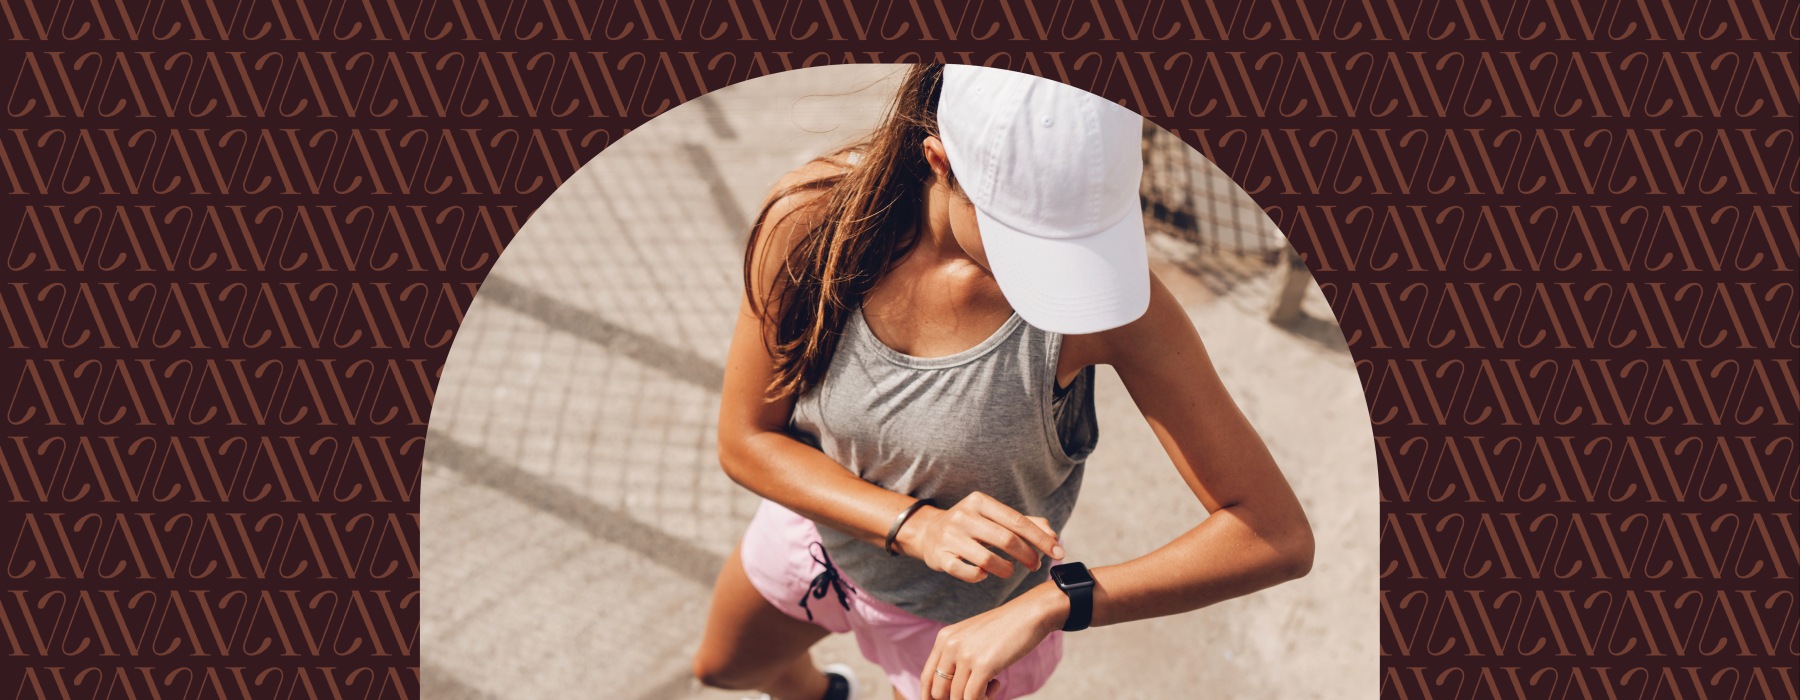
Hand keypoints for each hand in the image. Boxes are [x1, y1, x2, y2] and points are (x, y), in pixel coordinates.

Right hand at [895, 491, 1064, 582]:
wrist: (928, 531)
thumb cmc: (971, 525)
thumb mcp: (994, 517)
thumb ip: (1025, 523)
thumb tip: (1053, 535)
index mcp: (980, 502)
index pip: (1018, 521)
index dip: (1040, 538)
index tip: (1059, 551)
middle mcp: (964, 516)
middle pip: (1006, 539)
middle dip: (1027, 555)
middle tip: (1035, 565)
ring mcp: (950, 537)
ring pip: (987, 559)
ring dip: (1006, 570)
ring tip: (1009, 571)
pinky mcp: (940, 557)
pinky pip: (967, 572)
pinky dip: (981, 576)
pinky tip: (984, 573)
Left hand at [920, 583, 1068, 699]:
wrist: (1030, 614)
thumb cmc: (1005, 629)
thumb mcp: (973, 638)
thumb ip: (958, 657)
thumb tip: (949, 692)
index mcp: (944, 638)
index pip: (927, 677)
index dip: (931, 697)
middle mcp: (950, 645)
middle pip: (939, 692)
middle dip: (957, 699)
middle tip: (980, 689)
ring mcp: (965, 654)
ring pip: (957, 697)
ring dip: (976, 699)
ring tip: (993, 685)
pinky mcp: (983, 665)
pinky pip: (973, 698)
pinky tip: (997, 685)